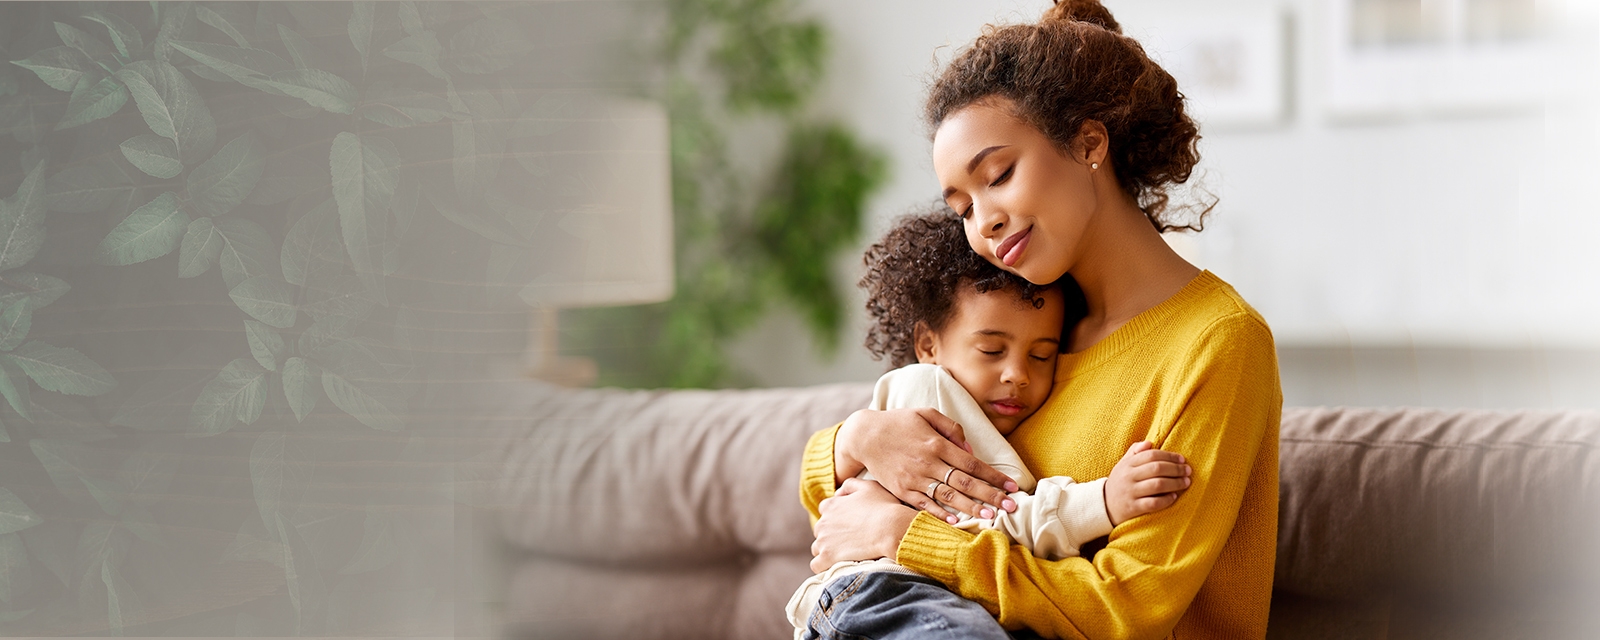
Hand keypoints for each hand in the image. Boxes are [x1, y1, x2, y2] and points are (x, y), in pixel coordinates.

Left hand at [810, 478, 917, 572]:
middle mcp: (823, 522)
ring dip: (827, 551)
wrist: (891, 529)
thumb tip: (839, 493)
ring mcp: (824, 540)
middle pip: (821, 530)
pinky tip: (835, 566)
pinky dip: (823, 566)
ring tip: (845, 555)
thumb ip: (850, 485)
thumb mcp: (868, 487)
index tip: (848, 524)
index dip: (837, 517)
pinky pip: (816, 565)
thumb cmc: (884, 507)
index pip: (825, 510)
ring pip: (817, 548)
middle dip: (832, 535)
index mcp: (831, 505)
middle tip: (850, 540)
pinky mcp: (827, 557)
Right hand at [835, 408, 1018, 522]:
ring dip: (970, 508)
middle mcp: (928, 462)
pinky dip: (939, 513)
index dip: (994, 476)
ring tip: (990, 517)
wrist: (865, 435)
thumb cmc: (899, 422)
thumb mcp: (926, 414)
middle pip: (965, 482)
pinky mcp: (902, 490)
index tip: (1011, 486)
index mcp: (937, 443)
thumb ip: (951, 429)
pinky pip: (924, 504)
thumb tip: (970, 450)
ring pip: (947, 496)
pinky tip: (955, 522)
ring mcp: (914, 478)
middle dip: (990, 496)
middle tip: (1011, 507)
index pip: (972, 463)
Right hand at [1104, 441, 1190, 525]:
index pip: (1151, 455)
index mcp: (1127, 464)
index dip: (1169, 456)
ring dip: (1175, 483)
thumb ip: (1135, 452)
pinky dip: (1166, 500)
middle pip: (1156, 469)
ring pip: (1157, 485)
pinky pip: (1152, 503)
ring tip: (1186, 483)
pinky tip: (1174, 497)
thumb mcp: (1123, 465)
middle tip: (1188, 471)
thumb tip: (1150, 443)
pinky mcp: (1133, 508)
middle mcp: (1128, 477)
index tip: (1182, 459)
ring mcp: (1130, 492)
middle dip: (1176, 469)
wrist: (1104, 505)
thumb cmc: (1120, 483)